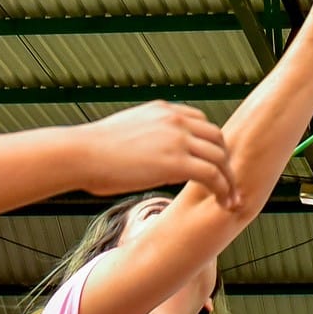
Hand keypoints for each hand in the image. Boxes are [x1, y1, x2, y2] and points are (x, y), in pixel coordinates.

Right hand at [77, 101, 237, 208]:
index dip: (210, 145)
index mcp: (163, 110)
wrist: (81, 154)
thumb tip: (147, 152)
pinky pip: (212, 175)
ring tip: (231, 199)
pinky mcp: (176, 162)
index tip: (213, 163)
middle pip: (217, 137)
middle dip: (226, 161)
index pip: (201, 122)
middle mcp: (175, 120)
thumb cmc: (93, 150)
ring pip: (220, 157)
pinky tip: (223, 203)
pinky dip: (223, 189)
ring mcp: (177, 139)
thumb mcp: (125, 131)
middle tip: (229, 182)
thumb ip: (146, 136)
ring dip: (229, 179)